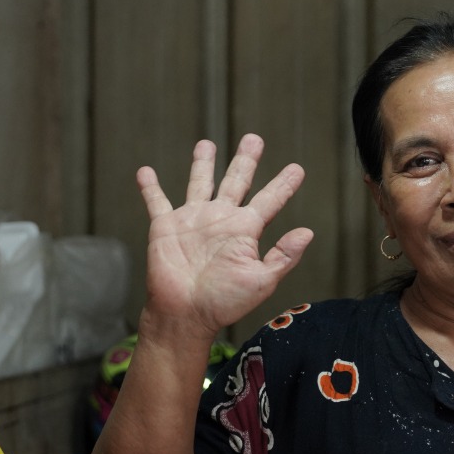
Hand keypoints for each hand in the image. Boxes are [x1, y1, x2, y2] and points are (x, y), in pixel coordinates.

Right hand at [136, 134, 314, 338]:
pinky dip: (150, 187)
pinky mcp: (166, 227)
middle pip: (236, 181)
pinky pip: (156, 202)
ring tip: (206, 143)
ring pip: (199, 182)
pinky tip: (144, 171)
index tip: (298, 169)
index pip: (270, 200)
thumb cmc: (224, 302)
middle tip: (255, 139)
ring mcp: (193, 221)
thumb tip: (308, 232)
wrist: (185, 314)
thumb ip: (284, 256)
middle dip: (246, 160)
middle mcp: (221, 220)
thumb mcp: (261, 280)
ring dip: (202, 163)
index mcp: (246, 230)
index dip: (284, 184)